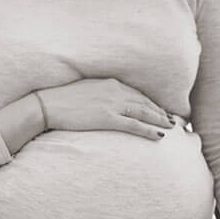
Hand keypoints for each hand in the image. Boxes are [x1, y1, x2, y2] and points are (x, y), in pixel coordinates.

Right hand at [38, 78, 175, 140]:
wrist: (47, 105)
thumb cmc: (60, 100)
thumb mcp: (83, 91)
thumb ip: (98, 94)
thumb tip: (104, 103)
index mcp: (110, 83)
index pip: (137, 93)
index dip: (151, 103)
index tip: (161, 110)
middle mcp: (115, 91)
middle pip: (144, 102)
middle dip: (160, 111)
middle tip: (172, 120)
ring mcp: (112, 104)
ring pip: (143, 112)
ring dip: (159, 120)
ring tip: (170, 127)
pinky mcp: (107, 118)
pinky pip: (133, 125)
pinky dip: (148, 130)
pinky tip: (158, 136)